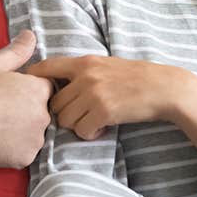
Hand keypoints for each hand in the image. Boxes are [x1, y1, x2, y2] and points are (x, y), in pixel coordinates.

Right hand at [0, 30, 52, 168]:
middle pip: (42, 109)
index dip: (27, 88)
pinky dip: (14, 146)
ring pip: (34, 131)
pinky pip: (24, 150)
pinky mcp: (25, 158)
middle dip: (26, 108)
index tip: (9, 92)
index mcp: (39, 90)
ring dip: (22, 128)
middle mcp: (44, 115)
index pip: (45, 86)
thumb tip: (31, 35)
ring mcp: (35, 139)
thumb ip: (17, 50)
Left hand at [26, 56, 191, 139]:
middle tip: (81, 116)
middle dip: (64, 114)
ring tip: (94, 122)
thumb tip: (57, 83)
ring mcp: (93, 94)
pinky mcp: (103, 111)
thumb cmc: (136, 78)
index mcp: (84, 62)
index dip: (34, 81)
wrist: (163, 87)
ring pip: (65, 120)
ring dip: (77, 126)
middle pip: (53, 104)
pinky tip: (103, 128)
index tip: (33, 94)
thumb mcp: (106, 65)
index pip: (45, 68)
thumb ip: (83, 72)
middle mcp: (85, 76)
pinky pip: (82, 131)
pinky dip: (90, 134)